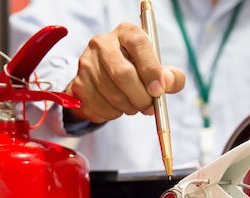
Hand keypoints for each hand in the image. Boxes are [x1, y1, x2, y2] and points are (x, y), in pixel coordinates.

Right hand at [65, 22, 185, 123]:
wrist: (105, 81)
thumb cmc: (137, 72)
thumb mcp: (159, 71)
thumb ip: (171, 77)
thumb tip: (166, 83)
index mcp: (126, 32)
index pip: (138, 43)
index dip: (150, 69)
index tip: (158, 91)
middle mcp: (103, 43)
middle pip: (123, 73)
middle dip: (140, 97)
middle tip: (149, 108)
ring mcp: (87, 62)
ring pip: (112, 94)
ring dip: (129, 107)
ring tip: (134, 105)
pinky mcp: (79, 83)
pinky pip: (100, 106)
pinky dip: (114, 113)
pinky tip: (117, 106)